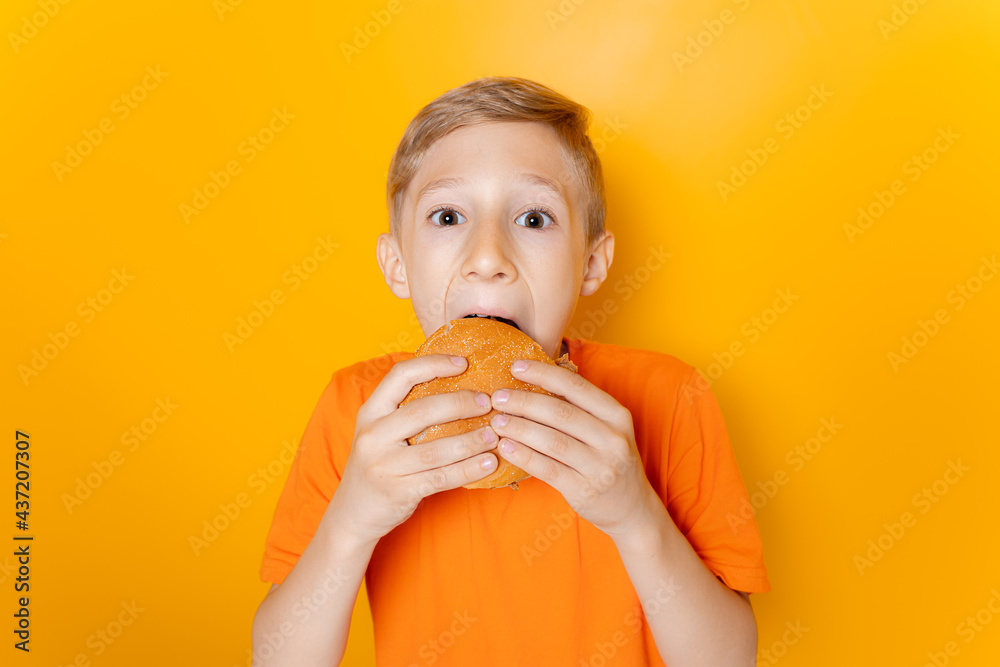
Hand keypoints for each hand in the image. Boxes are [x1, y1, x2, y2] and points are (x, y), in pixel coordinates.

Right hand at [331, 355, 498, 544]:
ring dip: (472, 440)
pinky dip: (469, 470)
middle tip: (488, 402)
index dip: (434, 364)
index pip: (401, 375)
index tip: (464, 362)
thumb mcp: (380, 432)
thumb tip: (458, 384)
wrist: (353, 514)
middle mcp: (373, 435)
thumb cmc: (379, 464)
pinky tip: (489, 463)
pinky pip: (442, 478)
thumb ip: (405, 411)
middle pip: (423, 410)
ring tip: (495, 434)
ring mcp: (384, 465)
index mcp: (370, 412)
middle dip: (461, 403)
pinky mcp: (398, 491)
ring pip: (437, 449)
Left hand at [487, 359, 656, 539]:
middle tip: (497, 397)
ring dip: (519, 429)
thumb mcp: (607, 429)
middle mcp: (612, 439)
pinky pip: (547, 469)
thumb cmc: (610, 460)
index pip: (576, 386)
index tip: (515, 366)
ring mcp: (600, 467)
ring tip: (496, 422)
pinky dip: (523, 456)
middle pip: (560, 413)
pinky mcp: (584, 491)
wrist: (633, 509)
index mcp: (617, 415)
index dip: (543, 373)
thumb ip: (579, 408)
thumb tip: (534, 380)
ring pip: (552, 441)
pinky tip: (505, 447)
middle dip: (524, 402)